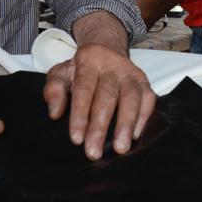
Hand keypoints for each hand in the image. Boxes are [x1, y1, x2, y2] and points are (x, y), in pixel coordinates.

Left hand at [42, 43, 155, 159]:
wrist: (106, 49)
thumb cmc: (81, 69)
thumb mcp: (61, 73)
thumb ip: (54, 90)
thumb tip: (55, 113)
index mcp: (89, 60)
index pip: (84, 88)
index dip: (80, 114)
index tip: (76, 139)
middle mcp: (112, 65)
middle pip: (108, 95)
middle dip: (100, 125)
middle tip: (94, 151)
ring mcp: (130, 73)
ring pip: (131, 97)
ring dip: (126, 124)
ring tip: (121, 147)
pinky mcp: (144, 82)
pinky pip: (148, 99)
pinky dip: (143, 117)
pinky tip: (135, 136)